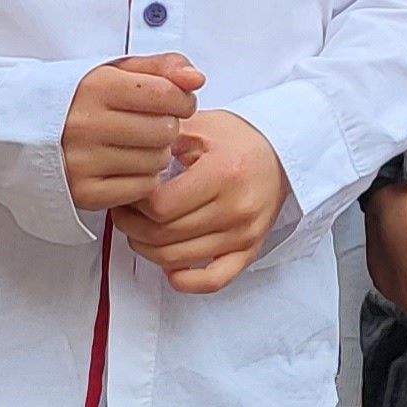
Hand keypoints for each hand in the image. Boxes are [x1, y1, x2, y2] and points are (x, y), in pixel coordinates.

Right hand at [62, 52, 202, 212]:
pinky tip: (128, 165)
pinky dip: (143, 178)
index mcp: (96, 88)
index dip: (182, 99)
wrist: (22, 131)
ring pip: (157, 161)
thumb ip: (162, 67)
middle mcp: (86, 124)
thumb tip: (196, 79)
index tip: (175, 102)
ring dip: (156, 153)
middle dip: (168, 127)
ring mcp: (82, 161)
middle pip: (165, 130)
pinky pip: (142, 188)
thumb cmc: (78, 99)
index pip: (167, 94)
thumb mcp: (116, 71)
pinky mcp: (83, 192)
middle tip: (152, 125)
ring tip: (136, 145)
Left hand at [111, 108, 285, 293]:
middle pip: (163, 235)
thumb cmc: (239, 140)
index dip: (134, 202)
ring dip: (146, 249)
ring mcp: (243, 234)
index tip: (130, 191)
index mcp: (223, 174)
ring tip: (139, 230)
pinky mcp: (249, 250)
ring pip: (177, 259)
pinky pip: (212, 281)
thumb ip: (164, 140)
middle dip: (132, 226)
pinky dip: (185, 280)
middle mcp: (236, 208)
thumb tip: (130, 164)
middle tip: (125, 211)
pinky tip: (169, 266)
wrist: (282, 153)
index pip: (160, 206)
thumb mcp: (202, 125)